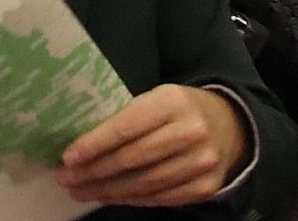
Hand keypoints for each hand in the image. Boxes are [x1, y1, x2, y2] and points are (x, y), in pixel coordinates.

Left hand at [57, 84, 249, 207]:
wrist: (230, 125)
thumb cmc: (180, 109)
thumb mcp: (158, 98)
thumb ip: (128, 118)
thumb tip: (82, 146)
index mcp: (173, 101)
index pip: (126, 127)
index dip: (94, 144)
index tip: (68, 157)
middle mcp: (190, 132)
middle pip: (132, 159)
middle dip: (94, 172)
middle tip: (67, 178)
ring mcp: (200, 162)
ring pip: (143, 184)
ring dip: (106, 191)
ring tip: (81, 191)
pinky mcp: (205, 187)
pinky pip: (159, 199)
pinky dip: (131, 200)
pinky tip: (110, 197)